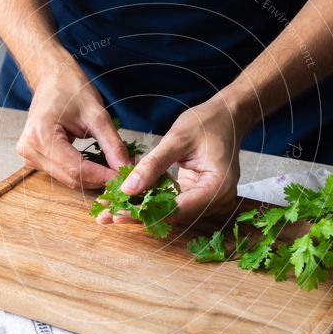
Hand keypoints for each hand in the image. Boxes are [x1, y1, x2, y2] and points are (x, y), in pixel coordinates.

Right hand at [16, 57, 129, 188]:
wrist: (52, 79)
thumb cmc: (71, 90)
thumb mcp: (97, 115)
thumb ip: (113, 145)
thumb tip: (126, 169)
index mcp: (41, 136)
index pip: (76, 169)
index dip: (102, 176)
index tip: (125, 177)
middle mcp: (30, 150)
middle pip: (71, 178)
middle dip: (99, 179)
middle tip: (123, 175)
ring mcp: (29, 157)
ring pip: (68, 179)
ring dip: (92, 178)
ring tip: (113, 169)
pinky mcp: (34, 159)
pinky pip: (62, 174)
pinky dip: (83, 173)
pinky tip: (98, 166)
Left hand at [119, 98, 244, 224]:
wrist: (226, 116)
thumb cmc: (207, 122)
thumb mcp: (177, 139)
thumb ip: (152, 165)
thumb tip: (128, 189)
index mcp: (218, 187)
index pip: (177, 209)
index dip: (146, 213)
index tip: (118, 213)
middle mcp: (217, 200)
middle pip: (172, 216)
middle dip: (138, 215)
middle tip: (106, 216)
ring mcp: (209, 201)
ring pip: (169, 212)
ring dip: (141, 210)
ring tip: (109, 211)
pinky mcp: (199, 196)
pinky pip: (172, 202)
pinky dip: (150, 201)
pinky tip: (125, 200)